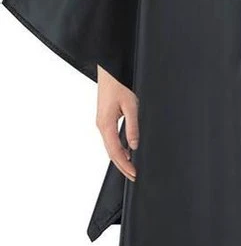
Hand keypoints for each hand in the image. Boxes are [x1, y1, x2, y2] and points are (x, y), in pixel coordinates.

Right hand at [95, 65, 138, 180]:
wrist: (110, 69)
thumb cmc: (119, 83)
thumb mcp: (131, 105)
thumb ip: (132, 126)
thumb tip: (134, 146)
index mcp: (106, 124)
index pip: (115, 152)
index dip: (125, 165)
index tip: (134, 174)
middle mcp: (101, 126)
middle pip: (111, 152)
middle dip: (122, 166)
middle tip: (134, 176)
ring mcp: (101, 123)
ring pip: (110, 147)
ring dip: (120, 158)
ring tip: (132, 168)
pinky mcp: (104, 119)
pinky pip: (110, 138)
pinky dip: (118, 148)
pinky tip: (127, 151)